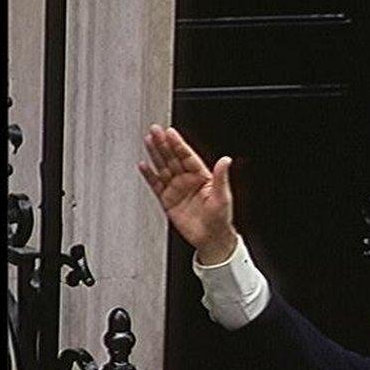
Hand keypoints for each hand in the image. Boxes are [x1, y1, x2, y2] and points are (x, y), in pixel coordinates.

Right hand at [137, 124, 237, 263]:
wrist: (211, 238)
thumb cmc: (221, 218)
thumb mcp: (223, 196)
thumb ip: (221, 177)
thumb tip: (226, 160)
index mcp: (202, 177)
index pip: (187, 156)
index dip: (178, 144)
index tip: (170, 132)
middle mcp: (188, 181)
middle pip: (173, 158)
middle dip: (164, 144)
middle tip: (155, 130)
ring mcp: (177, 189)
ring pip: (163, 168)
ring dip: (155, 155)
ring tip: (148, 141)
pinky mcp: (168, 200)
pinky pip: (156, 185)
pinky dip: (149, 175)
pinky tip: (143, 165)